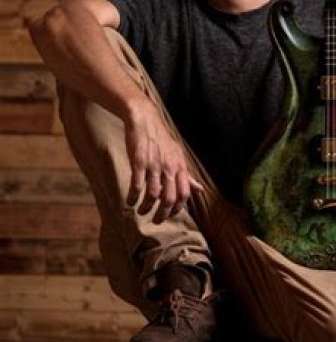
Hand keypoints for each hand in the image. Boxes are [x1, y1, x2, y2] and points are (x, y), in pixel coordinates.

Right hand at [123, 98, 203, 223]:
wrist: (145, 120)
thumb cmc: (162, 140)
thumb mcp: (178, 156)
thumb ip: (187, 175)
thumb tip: (200, 190)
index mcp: (180, 166)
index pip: (185, 193)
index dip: (179, 207)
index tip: (171, 214)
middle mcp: (169, 167)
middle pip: (169, 198)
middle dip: (163, 214)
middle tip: (156, 220)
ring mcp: (154, 165)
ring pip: (152, 195)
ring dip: (146, 208)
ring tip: (141, 212)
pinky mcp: (138, 162)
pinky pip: (137, 185)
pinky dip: (133, 196)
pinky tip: (129, 201)